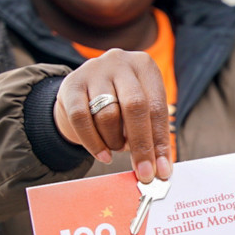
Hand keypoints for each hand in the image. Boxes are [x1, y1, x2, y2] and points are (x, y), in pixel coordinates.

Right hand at [53, 49, 172, 182]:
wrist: (81, 92)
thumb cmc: (119, 103)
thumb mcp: (140, 110)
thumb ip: (151, 133)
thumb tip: (161, 168)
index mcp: (144, 66)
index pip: (157, 108)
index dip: (160, 142)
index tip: (163, 170)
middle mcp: (120, 61)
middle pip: (134, 107)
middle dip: (141, 145)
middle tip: (144, 173)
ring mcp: (93, 70)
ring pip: (107, 114)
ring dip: (115, 141)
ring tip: (117, 147)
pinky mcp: (71, 84)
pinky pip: (81, 118)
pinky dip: (93, 142)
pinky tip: (103, 154)